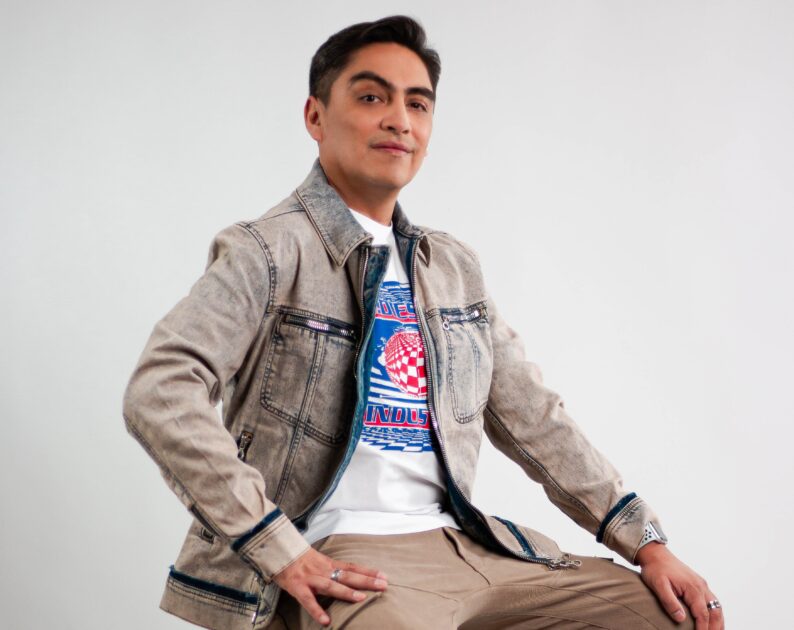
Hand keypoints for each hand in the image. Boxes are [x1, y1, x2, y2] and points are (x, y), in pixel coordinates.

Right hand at [272, 546, 388, 625]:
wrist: (277, 551)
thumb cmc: (297, 558)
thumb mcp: (317, 560)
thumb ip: (330, 568)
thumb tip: (346, 575)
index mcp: (328, 563)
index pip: (352, 567)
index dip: (368, 571)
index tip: (384, 575)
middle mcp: (322, 570)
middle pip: (347, 575)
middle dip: (366, 580)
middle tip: (383, 585)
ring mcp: (311, 578)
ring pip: (331, 585)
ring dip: (346, 592)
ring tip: (361, 598)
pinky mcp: (297, 587)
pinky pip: (308, 601)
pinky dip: (317, 610)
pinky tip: (326, 621)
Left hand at [636, 542, 722, 629]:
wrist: (655, 553)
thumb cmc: (655, 568)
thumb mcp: (658, 585)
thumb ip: (669, 602)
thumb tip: (681, 618)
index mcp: (693, 587)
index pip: (702, 613)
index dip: (703, 628)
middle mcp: (701, 586)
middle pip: (715, 611)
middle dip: (715, 627)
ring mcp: (702, 584)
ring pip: (717, 606)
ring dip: (718, 621)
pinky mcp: (699, 584)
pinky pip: (712, 601)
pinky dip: (715, 613)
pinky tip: (712, 620)